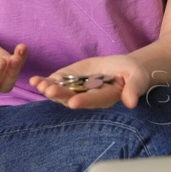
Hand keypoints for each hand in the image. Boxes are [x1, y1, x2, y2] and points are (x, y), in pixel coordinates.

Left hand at [31, 54, 152, 109]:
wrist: (122, 68)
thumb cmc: (133, 74)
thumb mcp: (136, 78)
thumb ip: (133, 88)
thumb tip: (131, 103)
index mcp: (104, 98)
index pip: (93, 100)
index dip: (83, 101)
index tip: (73, 102)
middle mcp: (88, 97)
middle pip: (72, 97)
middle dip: (60, 94)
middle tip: (49, 91)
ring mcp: (76, 89)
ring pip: (60, 92)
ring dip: (48, 88)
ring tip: (37, 84)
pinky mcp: (69, 80)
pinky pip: (56, 82)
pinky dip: (45, 81)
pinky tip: (34, 80)